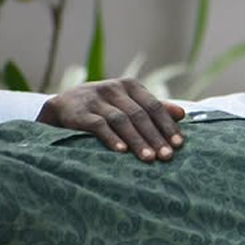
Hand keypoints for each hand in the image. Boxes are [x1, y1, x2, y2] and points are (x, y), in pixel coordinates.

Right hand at [36, 78, 185, 161]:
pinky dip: (111, 138)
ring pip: (121, 120)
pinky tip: (122, 152)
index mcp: (130, 85)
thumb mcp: (128, 103)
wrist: (62, 106)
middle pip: (140, 114)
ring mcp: (95, 99)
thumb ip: (153, 108)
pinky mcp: (79, 111)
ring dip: (137, 141)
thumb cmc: (103, 107)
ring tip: (149, 159)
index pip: (154, 106)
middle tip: (167, 156)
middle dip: (155, 137)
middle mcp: (113, 88)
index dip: (167, 125)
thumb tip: (183, 114)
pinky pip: (98, 125)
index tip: (179, 144)